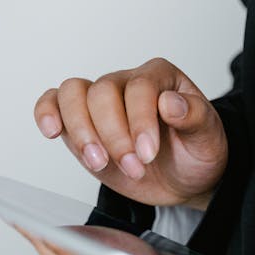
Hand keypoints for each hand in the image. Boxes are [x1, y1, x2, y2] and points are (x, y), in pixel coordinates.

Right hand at [34, 59, 227, 209]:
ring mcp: (100, 101)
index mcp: (160, 77)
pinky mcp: (81, 122)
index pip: (139, 88)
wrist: (183, 177)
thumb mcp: (208, 137)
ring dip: (80, 131)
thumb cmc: (195, 151)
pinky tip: (51, 131)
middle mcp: (126, 82)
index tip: (148, 154)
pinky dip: (47, 113)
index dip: (140, 121)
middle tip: (133, 167)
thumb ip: (194, 116)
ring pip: (73, 93)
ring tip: (98, 162)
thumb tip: (170, 103)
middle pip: (102, 92)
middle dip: (113, 136)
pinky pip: (53, 102)